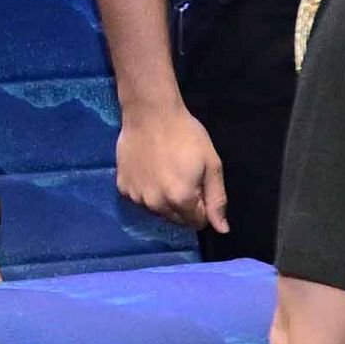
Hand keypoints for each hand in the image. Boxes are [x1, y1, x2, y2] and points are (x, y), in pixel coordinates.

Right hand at [115, 100, 226, 233]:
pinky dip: (147, 191)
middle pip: (177, 219)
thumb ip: (217, 199)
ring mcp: (136, 197)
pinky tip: (150, 170)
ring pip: (158, 212)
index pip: (198, 222)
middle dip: (185, 205)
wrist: (150, 113)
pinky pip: (140, 200)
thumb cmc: (186, 135)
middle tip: (184, 176)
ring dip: (165, 200)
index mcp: (180, 200)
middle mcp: (156, 205)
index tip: (200, 184)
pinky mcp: (122, 188)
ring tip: (166, 171)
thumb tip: (222, 230)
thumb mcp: (212, 164)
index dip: (203, 205)